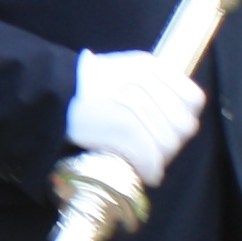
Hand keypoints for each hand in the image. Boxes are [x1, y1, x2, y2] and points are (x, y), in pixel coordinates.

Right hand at [66, 48, 204, 187]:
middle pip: (182, 124)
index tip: (170, 131)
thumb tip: (180, 123)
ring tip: (150, 164)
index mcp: (149, 66)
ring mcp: (129, 100)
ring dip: (160, 159)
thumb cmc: (88, 91)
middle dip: (173, 144)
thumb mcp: (125, 75)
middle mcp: (143, 79)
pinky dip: (150, 168)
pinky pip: (148, 153)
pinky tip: (146, 174)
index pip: (192, 99)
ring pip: (166, 142)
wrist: (49, 96)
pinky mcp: (117, 122)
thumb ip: (154, 91)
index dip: (184, 119)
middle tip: (158, 153)